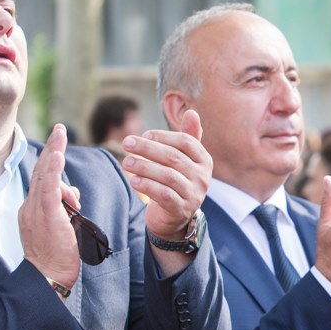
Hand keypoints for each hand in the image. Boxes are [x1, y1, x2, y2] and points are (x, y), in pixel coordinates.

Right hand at [19, 124, 80, 285]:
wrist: (46, 277)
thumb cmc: (55, 256)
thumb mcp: (62, 226)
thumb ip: (65, 207)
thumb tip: (72, 194)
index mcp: (34, 209)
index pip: (42, 179)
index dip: (49, 160)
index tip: (57, 143)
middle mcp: (31, 206)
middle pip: (41, 171)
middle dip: (51, 148)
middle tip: (59, 129)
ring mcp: (36, 210)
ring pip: (44, 177)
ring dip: (53, 153)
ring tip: (60, 135)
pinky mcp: (46, 216)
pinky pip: (49, 189)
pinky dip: (53, 171)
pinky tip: (57, 157)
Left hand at [121, 109, 211, 239]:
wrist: (174, 217)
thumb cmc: (176, 181)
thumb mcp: (183, 159)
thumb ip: (187, 136)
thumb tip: (191, 112)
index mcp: (204, 160)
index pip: (186, 142)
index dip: (163, 136)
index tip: (144, 135)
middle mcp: (203, 177)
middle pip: (174, 157)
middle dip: (148, 149)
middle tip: (126, 143)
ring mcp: (194, 195)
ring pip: (168, 176)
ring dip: (144, 166)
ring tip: (126, 161)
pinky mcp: (181, 210)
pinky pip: (164, 195)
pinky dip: (148, 186)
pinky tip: (134, 180)